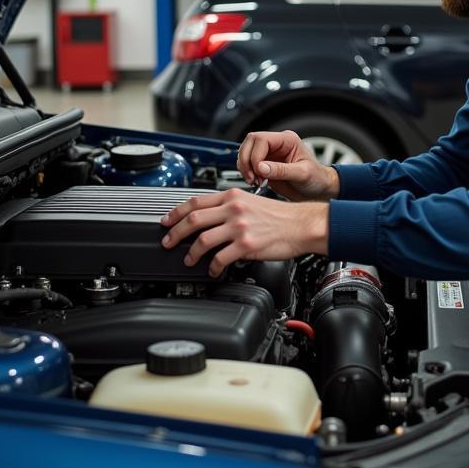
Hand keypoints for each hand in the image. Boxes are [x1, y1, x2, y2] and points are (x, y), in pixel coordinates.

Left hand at [159, 189, 328, 276]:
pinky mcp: (246, 245)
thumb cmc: (280, 215)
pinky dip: (212, 267)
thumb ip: (230, 206)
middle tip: (167, 242)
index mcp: (232, 196)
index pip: (195, 202)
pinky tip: (213, 270)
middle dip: (175, 233)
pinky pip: (220, 258)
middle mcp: (234, 209)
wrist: (301, 225)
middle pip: (193, 220)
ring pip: (202, 240)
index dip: (176, 213)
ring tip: (189, 260)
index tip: (166, 221)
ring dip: (191, 253)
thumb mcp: (251, 201)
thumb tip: (209, 217)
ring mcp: (239, 227)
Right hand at [237, 130, 339, 201]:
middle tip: (252, 177)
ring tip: (254, 180)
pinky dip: (246, 172)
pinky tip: (255, 181)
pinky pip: (248, 163)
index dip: (255, 155)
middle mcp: (277, 144)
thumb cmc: (317, 178)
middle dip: (246, 161)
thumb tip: (261, 167)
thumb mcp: (302, 174)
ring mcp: (269, 154)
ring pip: (246, 152)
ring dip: (245, 167)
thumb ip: (281, 170)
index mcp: (287, 140)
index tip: (258, 171)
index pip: (262, 140)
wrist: (318, 190)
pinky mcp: (264, 165)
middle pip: (250, 143)